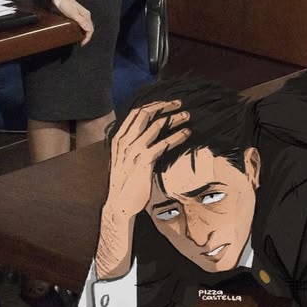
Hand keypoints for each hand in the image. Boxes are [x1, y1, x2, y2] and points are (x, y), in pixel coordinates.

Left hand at [52, 0, 92, 45]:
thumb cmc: (65, 3)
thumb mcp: (73, 13)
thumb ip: (81, 21)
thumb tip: (89, 30)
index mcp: (86, 16)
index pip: (90, 30)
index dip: (87, 38)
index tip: (82, 43)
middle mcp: (85, 16)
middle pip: (89, 29)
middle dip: (86, 37)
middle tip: (80, 42)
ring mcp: (81, 15)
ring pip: (85, 27)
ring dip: (83, 34)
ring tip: (78, 38)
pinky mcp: (76, 15)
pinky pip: (80, 24)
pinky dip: (79, 30)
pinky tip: (75, 31)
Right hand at [105, 101, 190, 221]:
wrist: (120, 203)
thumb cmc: (126, 182)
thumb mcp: (127, 160)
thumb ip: (135, 145)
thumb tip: (150, 135)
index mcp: (119, 139)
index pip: (136, 113)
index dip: (153, 105)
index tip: (167, 103)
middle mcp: (124, 141)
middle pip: (145, 114)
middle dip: (164, 106)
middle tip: (179, 104)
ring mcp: (133, 151)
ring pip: (155, 126)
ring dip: (173, 119)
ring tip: (187, 116)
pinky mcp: (143, 161)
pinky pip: (162, 144)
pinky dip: (176, 136)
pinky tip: (186, 133)